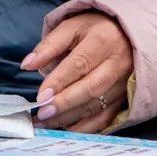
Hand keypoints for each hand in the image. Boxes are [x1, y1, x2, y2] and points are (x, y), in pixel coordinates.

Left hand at [22, 14, 132, 131]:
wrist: (129, 33)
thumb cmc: (96, 28)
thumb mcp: (72, 26)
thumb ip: (49, 45)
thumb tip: (27, 64)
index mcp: (103, 41)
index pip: (80, 63)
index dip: (60, 81)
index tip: (41, 95)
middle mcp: (117, 64)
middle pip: (91, 87)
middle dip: (65, 103)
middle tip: (42, 113)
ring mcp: (123, 83)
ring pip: (97, 105)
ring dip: (70, 118)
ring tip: (46, 123)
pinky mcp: (124, 98)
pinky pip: (106, 118)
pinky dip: (86, 127)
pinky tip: (66, 130)